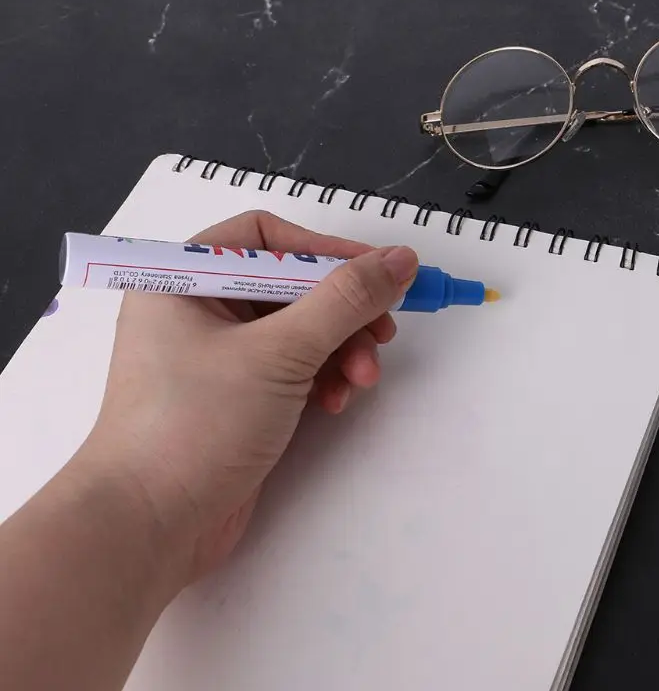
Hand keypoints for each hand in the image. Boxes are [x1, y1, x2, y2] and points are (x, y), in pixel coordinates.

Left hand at [83, 211, 418, 588]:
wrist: (148, 528)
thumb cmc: (199, 422)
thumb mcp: (280, 352)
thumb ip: (346, 300)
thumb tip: (401, 258)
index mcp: (186, 278)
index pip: (267, 238)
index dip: (326, 251)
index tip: (377, 274)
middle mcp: (199, 309)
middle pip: (290, 286)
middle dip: (341, 312)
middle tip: (382, 333)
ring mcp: (217, 356)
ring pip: (297, 331)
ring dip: (338, 349)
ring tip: (361, 379)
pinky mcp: (236, 397)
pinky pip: (290, 369)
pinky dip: (320, 379)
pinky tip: (334, 403)